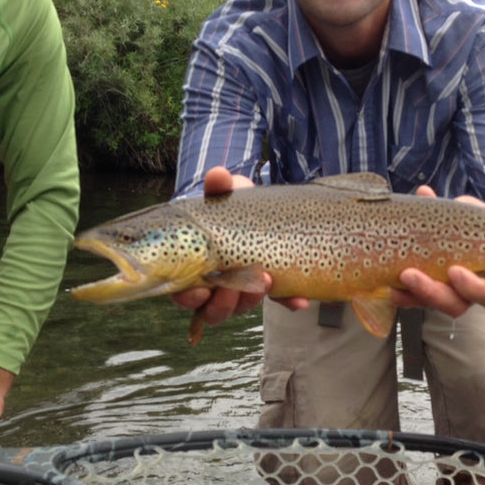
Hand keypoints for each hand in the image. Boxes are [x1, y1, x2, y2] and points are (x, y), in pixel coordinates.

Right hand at [169, 167, 285, 323]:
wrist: (259, 209)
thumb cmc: (231, 204)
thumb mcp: (226, 194)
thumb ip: (220, 187)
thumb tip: (218, 175)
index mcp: (194, 268)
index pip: (184, 294)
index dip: (189, 297)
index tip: (200, 290)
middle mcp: (216, 286)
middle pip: (213, 310)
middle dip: (222, 304)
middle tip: (232, 289)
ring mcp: (243, 290)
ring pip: (242, 307)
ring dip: (251, 300)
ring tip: (264, 282)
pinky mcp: (270, 288)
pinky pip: (279, 301)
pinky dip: (289, 301)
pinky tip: (299, 300)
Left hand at [390, 186, 484, 315]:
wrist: (458, 232)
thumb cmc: (472, 226)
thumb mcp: (468, 214)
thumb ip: (454, 208)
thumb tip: (424, 193)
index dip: (474, 287)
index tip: (455, 271)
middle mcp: (468, 294)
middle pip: (455, 305)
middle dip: (432, 292)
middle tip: (410, 274)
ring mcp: (447, 296)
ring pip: (433, 305)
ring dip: (413, 293)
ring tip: (398, 276)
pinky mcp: (427, 296)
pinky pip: (414, 301)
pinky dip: (401, 295)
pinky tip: (388, 286)